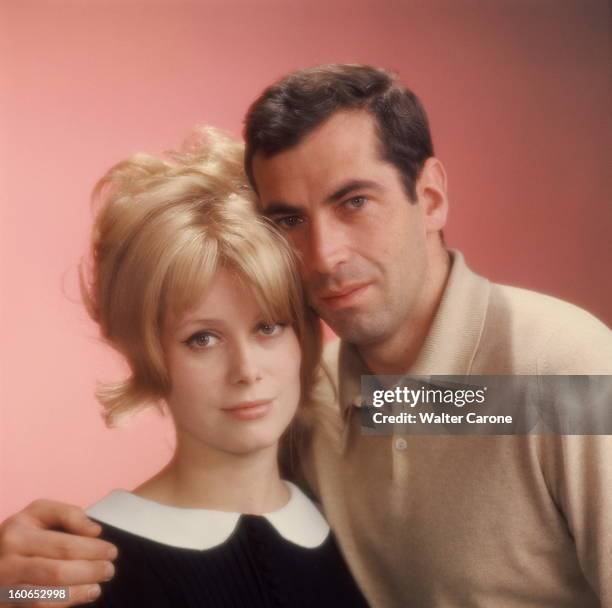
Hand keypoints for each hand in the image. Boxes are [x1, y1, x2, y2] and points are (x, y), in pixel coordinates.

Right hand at [0, 499, 117, 605]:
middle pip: (57, 573)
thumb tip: (94, 531)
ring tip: (98, 587)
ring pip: (45, 598)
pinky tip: (81, 596)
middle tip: (110, 569)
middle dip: (90, 572)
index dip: (93, 550)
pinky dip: (62, 605)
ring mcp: (2, 589)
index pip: (64, 546)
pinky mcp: (4, 605)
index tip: (112, 551)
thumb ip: (68, 514)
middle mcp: (7, 562)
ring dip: (77, 593)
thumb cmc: (21, 534)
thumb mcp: (39, 513)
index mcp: (17, 534)